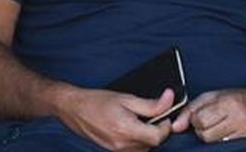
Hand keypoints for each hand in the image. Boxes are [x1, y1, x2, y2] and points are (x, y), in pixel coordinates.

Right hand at [57, 87, 173, 150]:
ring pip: (145, 147)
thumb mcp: (127, 98)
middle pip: (153, 143)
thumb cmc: (98, 101)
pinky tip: (129, 126)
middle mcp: (123, 145)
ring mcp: (118, 151)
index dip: (166, 126)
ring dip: (147, 134)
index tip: (164, 115)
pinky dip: (137, 138)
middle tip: (150, 113)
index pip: (158, 137)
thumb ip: (151, 104)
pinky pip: (134, 148)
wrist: (75, 110)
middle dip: (156, 129)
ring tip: (136, 119)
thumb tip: (170, 100)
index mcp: (126, 130)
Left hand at [172, 88, 245, 142]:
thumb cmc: (238, 99)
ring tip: (224, 128)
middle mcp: (238, 117)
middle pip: (206, 135)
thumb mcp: (213, 96)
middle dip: (205, 131)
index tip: (204, 116)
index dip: (197, 120)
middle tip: (215, 123)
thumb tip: (175, 127)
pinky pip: (228, 147)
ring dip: (216, 138)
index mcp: (227, 102)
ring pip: (216, 144)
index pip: (199, 120)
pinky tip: (232, 133)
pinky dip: (226, 142)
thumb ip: (191, 110)